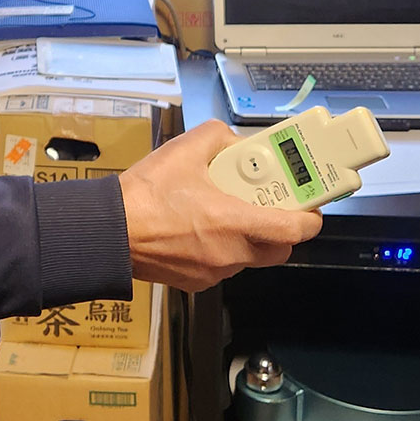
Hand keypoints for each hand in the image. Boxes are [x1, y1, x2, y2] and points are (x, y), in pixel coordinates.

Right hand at [118, 119, 322, 291]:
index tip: (310, 205)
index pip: (296, 230)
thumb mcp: (186, 148)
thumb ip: (220, 138)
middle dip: (281, 228)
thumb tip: (234, 143)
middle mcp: (231, 254)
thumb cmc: (144, 196)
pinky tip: (198, 229)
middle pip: (279, 249)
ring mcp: (213, 272)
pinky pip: (221, 266)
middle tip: (268, 205)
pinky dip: (220, 249)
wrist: (108, 232)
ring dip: (247, 238)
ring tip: (224, 212)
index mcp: (236, 223)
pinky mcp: (195, 282)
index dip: (311, 217)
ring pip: (248, 257)